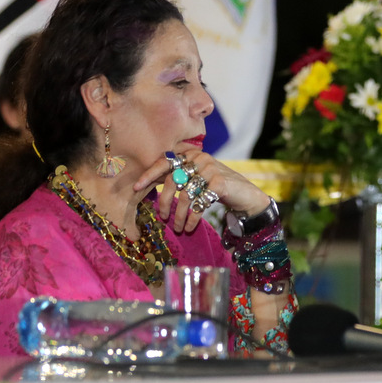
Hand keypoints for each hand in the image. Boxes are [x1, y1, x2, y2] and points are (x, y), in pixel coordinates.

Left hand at [133, 147, 269, 233]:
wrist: (245, 194)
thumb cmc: (216, 187)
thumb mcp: (196, 178)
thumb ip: (177, 176)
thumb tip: (147, 185)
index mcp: (191, 155)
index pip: (165, 161)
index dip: (149, 174)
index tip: (136, 188)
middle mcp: (200, 158)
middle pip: (172, 180)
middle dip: (165, 202)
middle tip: (163, 217)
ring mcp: (211, 169)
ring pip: (185, 194)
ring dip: (179, 215)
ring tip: (177, 227)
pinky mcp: (220, 183)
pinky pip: (199, 203)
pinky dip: (192, 218)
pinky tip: (189, 227)